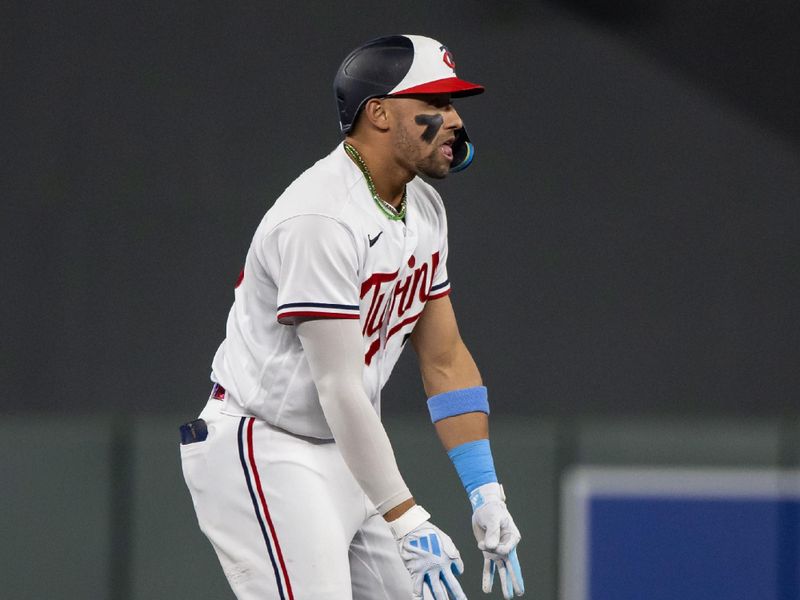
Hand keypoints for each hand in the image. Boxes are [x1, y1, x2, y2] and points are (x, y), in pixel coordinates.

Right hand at [390, 506, 466, 599]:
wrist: (411, 527)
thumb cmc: (429, 532)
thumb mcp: (446, 540)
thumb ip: (453, 553)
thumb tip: (457, 569)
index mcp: (450, 556)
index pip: (459, 570)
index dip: (457, 571)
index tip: (453, 571)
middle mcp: (441, 566)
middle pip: (452, 586)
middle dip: (459, 597)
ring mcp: (428, 570)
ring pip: (437, 591)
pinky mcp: (416, 572)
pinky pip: (417, 589)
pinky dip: (418, 599)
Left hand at [470, 483, 523, 597]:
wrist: (483, 508)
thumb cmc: (491, 510)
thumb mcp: (493, 518)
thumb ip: (492, 532)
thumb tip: (490, 547)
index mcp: (513, 538)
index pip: (507, 551)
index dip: (496, 550)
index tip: (485, 543)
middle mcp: (507, 547)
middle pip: (512, 566)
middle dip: (515, 580)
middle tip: (520, 593)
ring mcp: (498, 551)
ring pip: (502, 570)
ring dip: (504, 583)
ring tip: (508, 596)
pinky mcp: (488, 552)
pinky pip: (488, 567)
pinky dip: (488, 578)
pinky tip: (487, 589)